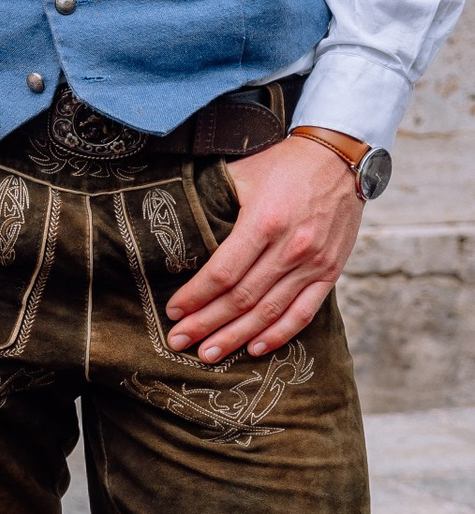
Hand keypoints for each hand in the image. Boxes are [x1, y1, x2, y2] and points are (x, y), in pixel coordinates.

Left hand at [161, 133, 360, 359]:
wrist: (340, 159)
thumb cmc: (284, 166)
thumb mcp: (243, 175)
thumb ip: (215, 203)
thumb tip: (177, 227)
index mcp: (264, 222)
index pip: (223, 272)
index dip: (196, 296)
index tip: (173, 311)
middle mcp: (291, 247)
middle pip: (242, 298)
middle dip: (207, 324)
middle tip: (180, 341)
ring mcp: (314, 263)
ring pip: (270, 311)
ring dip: (236, 336)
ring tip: (209, 355)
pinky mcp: (331, 271)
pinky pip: (304, 311)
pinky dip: (279, 333)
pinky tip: (255, 347)